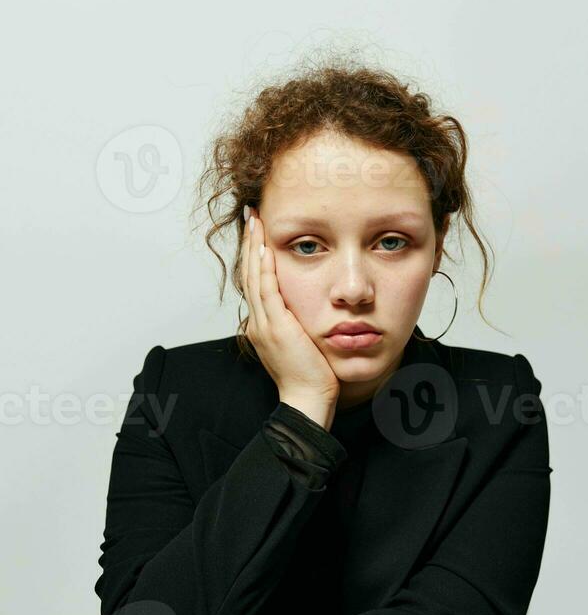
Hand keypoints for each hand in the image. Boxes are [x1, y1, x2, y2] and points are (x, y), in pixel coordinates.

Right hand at [241, 206, 339, 404]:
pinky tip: (264, 247)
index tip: (257, 232)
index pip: (256, 282)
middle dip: (250, 243)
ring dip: (253, 247)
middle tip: (252, 214)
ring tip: (255, 221)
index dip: (254, 255)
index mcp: (263, 326)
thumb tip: (306, 311)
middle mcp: (259, 322)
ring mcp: (264, 324)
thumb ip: (299, 325)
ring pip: (254, 277)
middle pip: (249, 274)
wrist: (307, 399)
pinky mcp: (276, 326)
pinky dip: (263, 267)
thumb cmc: (311, 377)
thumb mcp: (302, 345)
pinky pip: (266, 290)